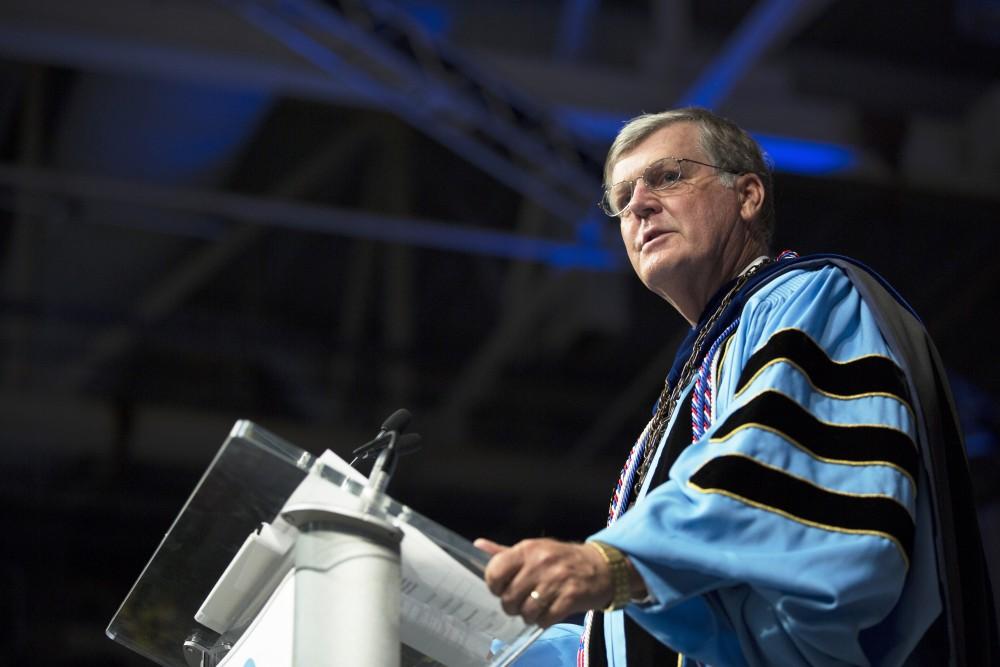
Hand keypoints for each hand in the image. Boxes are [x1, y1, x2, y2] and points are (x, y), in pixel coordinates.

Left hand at [473, 537, 612, 627]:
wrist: (601, 567)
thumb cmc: (562, 559)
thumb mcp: (534, 549)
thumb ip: (504, 552)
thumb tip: (477, 545)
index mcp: (528, 549)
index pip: (495, 571)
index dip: (494, 586)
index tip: (502, 588)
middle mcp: (540, 562)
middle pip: (509, 597)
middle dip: (512, 606)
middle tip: (520, 603)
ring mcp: (557, 580)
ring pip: (527, 611)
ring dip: (529, 616)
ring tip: (535, 609)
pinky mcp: (571, 597)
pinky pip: (546, 619)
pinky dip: (544, 621)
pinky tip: (549, 612)